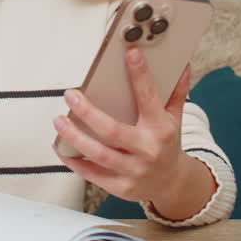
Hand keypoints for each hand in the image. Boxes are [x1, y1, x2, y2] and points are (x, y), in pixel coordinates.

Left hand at [53, 48, 211, 210]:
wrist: (172, 184)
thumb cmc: (168, 144)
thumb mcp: (175, 118)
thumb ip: (176, 92)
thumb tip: (182, 64)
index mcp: (161, 128)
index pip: (149, 98)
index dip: (140, 75)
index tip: (130, 53)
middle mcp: (147, 150)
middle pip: (112, 131)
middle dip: (87, 112)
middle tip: (70, 94)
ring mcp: (133, 170)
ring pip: (98, 154)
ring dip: (74, 137)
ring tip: (59, 120)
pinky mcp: (120, 186)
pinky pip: (91, 174)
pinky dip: (73, 161)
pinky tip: (60, 147)